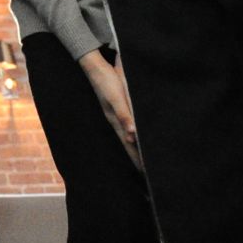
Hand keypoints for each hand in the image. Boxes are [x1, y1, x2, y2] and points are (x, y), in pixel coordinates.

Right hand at [81, 51, 142, 168]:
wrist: (95, 68)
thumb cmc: (107, 82)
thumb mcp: (116, 98)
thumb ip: (124, 115)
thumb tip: (133, 134)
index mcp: (116, 121)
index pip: (129, 145)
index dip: (138, 158)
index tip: (146, 173)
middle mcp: (115, 121)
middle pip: (128, 145)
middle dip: (137, 159)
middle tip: (146, 174)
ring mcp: (114, 115)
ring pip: (128, 137)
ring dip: (135, 149)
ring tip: (143, 160)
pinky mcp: (116, 109)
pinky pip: (126, 127)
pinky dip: (133, 136)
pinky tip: (136, 136)